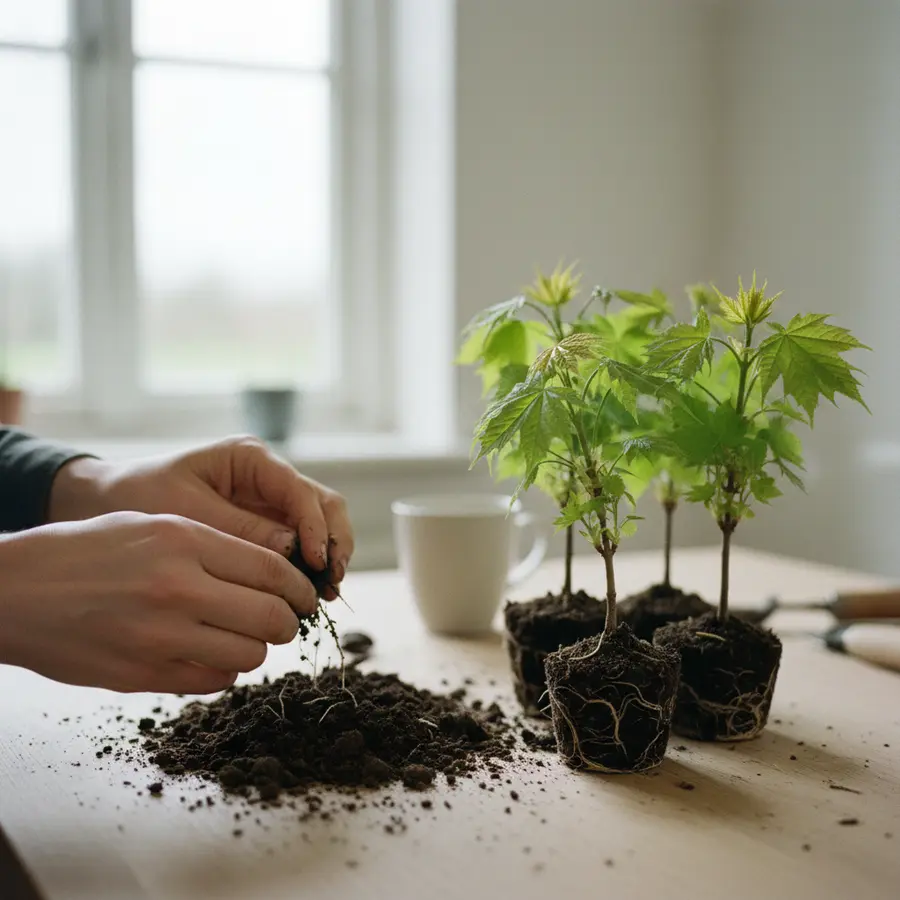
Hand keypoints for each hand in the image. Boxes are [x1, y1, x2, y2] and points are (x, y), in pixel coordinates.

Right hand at [0, 512, 311, 692]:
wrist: (17, 591)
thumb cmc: (89, 550)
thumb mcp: (155, 526)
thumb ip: (217, 546)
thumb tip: (274, 576)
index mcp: (185, 543)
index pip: (273, 570)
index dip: (300, 586)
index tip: (305, 594)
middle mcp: (178, 590)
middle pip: (272, 618)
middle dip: (288, 621)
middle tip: (283, 619)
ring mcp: (160, 638)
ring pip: (250, 655)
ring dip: (256, 647)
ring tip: (240, 634)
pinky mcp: (143, 676)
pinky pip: (213, 681)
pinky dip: (223, 670)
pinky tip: (209, 653)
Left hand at [49, 436, 353, 596]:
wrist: (109, 503)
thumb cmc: (142, 498)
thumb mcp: (188, 514)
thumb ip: (241, 529)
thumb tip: (293, 551)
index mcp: (250, 459)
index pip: (300, 490)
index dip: (316, 527)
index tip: (317, 562)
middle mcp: (269, 477)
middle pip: (323, 504)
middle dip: (334, 542)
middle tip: (330, 583)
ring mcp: (270, 502)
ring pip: (321, 524)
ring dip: (328, 557)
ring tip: (325, 594)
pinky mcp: (267, 527)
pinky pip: (301, 544)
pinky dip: (309, 568)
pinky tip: (309, 594)